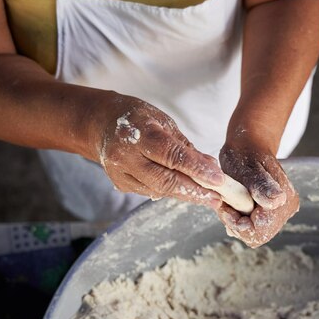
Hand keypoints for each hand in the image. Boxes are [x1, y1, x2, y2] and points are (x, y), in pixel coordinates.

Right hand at [95, 97, 224, 207]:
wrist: (100, 124)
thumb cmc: (137, 118)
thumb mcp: (163, 121)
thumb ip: (185, 146)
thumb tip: (210, 167)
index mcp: (139, 134)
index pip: (172, 155)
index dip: (196, 169)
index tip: (218, 180)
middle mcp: (125, 156)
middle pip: (165, 180)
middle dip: (195, 192)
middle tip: (217, 199)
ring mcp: (120, 172)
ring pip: (159, 190)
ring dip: (186, 194)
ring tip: (208, 197)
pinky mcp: (120, 184)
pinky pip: (151, 192)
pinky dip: (171, 191)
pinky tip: (186, 190)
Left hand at [217, 143, 298, 247]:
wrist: (250, 145)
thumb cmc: (245, 154)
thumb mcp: (247, 168)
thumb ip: (261, 186)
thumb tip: (276, 201)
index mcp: (283, 200)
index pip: (259, 232)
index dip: (237, 224)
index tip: (225, 207)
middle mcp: (287, 208)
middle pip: (258, 235)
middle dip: (238, 223)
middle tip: (226, 204)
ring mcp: (282, 211)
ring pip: (255, 233)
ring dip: (239, 221)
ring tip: (231, 201)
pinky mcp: (275, 211)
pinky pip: (255, 227)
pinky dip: (242, 219)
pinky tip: (236, 205)